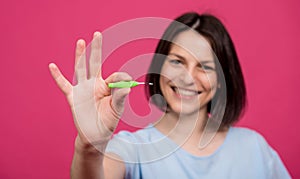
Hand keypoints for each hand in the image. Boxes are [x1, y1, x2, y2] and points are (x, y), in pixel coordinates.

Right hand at [49, 32, 131, 148]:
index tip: (126, 87)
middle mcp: (94, 84)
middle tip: (98, 34)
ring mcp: (83, 89)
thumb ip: (121, 97)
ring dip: (80, 55)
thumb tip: (127, 86)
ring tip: (81, 41)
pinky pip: (64, 84)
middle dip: (96, 49)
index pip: (115, 77)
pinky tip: (52, 66)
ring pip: (81, 69)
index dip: (121, 79)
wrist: (95, 135)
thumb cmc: (107, 121)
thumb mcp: (117, 109)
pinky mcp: (73, 96)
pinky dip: (58, 76)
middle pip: (95, 63)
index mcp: (107, 87)